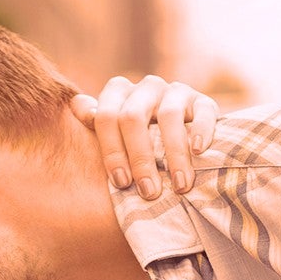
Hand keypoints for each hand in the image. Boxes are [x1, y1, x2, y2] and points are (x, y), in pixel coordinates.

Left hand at [72, 74, 219, 198]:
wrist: (181, 136)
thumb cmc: (139, 141)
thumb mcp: (115, 134)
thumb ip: (96, 122)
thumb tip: (77, 106)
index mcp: (119, 92)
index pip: (106, 116)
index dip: (111, 151)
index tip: (121, 183)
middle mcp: (146, 87)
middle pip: (133, 117)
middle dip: (140, 159)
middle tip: (148, 192)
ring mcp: (175, 91)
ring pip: (170, 116)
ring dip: (173, 155)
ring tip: (179, 186)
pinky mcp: (203, 101)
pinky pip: (203, 111)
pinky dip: (200, 131)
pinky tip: (198, 152)